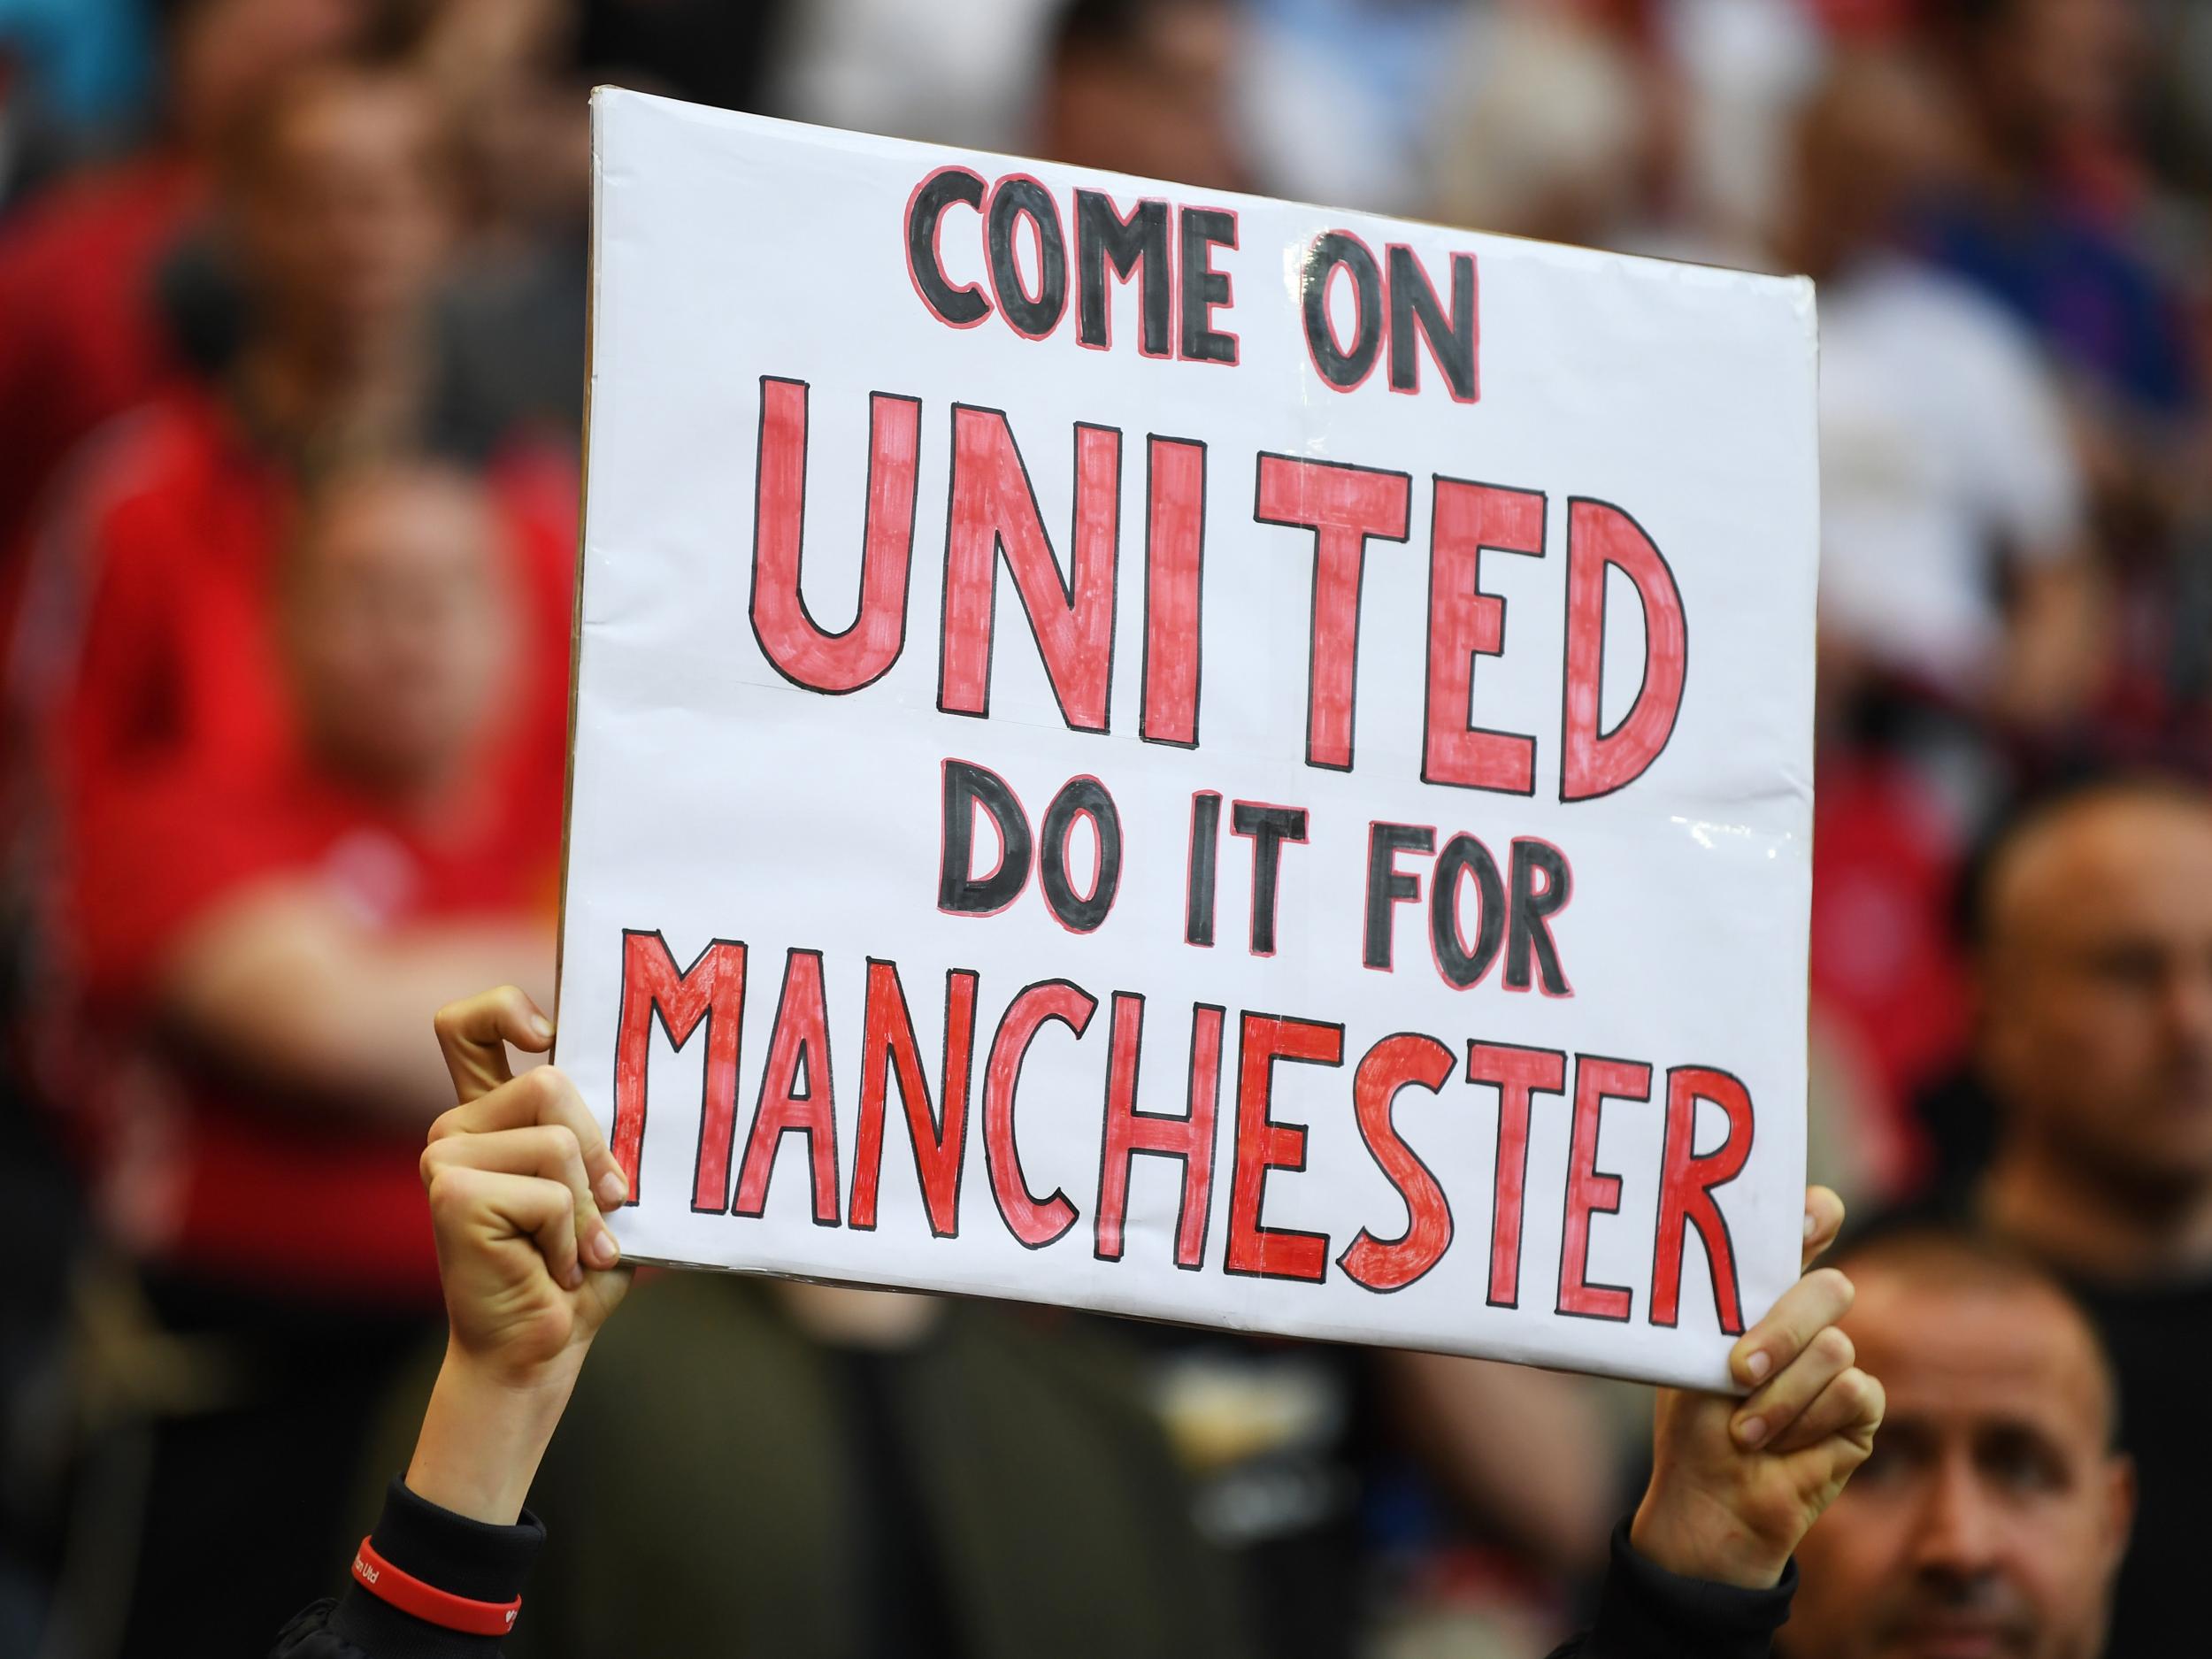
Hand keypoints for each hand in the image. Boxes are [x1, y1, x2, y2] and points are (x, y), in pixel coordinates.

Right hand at [403, 986, 632, 1522]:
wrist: (539, 1349)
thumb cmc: (579, 1269)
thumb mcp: (606, 1187)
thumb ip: (610, 1136)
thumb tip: (684, 1085)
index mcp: (489, 1115)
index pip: (468, 1024)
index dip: (504, 1007)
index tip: (549, 1032)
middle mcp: (456, 1128)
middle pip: (552, 1080)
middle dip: (599, 1149)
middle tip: (605, 1207)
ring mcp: (444, 1157)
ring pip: (558, 1138)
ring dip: (587, 1204)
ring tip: (574, 1246)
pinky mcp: (451, 1194)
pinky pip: (551, 1190)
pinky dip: (569, 1236)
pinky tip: (550, 1267)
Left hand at [1629, 1185, 1883, 1588]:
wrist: (1709, 1498)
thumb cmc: (1693, 1424)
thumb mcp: (1695, 1358)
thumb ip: (1724, 1312)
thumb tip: (1732, 1267)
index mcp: (1761, 1294)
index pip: (1804, 1234)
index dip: (1814, 1216)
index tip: (1809, 1216)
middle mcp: (1806, 1322)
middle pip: (1829, 1288)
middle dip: (1783, 1329)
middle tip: (1738, 1371)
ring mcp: (1837, 1364)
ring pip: (1835, 1347)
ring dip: (1781, 1396)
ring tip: (1743, 1429)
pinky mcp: (1861, 1410)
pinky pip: (1854, 1392)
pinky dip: (1807, 1422)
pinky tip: (1778, 1445)